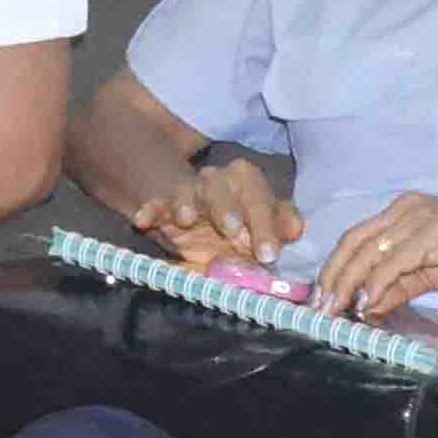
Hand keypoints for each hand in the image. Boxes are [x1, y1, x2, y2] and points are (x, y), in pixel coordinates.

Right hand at [130, 156, 304, 272]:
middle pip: (224, 187)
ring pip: (192, 189)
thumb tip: (295, 228)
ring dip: (189, 202)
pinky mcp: (165, 208)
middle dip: (229, 209)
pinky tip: (143, 220)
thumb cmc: (242, 235)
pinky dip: (151, 210)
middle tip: (232, 232)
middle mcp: (221, 183)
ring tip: (187, 218)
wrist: (204, 234)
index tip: (268, 254)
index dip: (266, 224)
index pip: (261, 198)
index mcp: (251, 187)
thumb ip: (280, 230)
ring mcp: (191, 193)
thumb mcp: (264, 234)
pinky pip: (157, 204)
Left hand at [313, 194, 437, 319]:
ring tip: (338, 309)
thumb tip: (365, 306)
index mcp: (401, 211)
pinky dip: (378, 282)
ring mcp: (422, 218)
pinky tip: (368, 301)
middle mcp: (406, 208)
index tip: (320, 296)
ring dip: (349, 283)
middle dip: (333, 277)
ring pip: (371, 251)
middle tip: (321, 308)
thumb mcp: (432, 271)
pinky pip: (398, 261)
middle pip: (354, 242)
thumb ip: (398, 286)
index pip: (355, 238)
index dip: (334, 267)